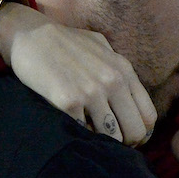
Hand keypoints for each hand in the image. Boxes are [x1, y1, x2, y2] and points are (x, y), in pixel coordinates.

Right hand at [0, 1, 156, 144]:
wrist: (30, 35)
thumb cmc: (67, 43)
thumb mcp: (102, 48)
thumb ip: (121, 71)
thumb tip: (134, 103)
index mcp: (124, 70)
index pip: (148, 117)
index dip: (140, 134)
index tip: (125, 136)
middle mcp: (112, 81)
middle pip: (135, 132)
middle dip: (123, 142)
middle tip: (107, 140)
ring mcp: (91, 92)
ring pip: (111, 138)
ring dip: (100, 140)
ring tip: (87, 129)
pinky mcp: (67, 101)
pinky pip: (83, 133)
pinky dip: (79, 133)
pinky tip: (71, 123)